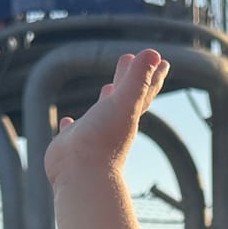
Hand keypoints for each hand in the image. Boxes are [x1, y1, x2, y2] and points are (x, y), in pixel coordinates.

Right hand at [43, 50, 168, 187]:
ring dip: (105, 100)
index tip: (159, 59)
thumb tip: (155, 53)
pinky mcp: (71, 146)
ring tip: (107, 88)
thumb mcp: (123, 103)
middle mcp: (112, 125)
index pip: (144, 89)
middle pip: (124, 97)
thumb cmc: (103, 141)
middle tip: (129, 60)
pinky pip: (72, 132)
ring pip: (100, 114)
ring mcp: (92, 135)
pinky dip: (71, 125)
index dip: (152, 73)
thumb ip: (138, 79)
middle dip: (129, 78)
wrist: (81, 176)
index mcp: (127, 115)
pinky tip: (68, 121)